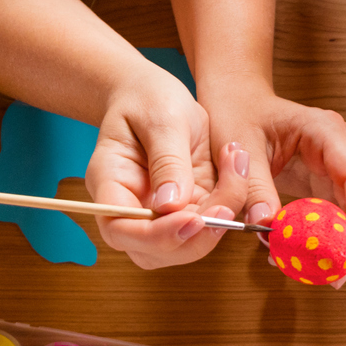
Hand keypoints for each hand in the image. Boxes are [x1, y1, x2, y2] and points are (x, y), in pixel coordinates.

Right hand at [84, 63, 249, 268]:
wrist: (154, 94)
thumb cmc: (147, 98)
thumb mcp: (160, 116)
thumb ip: (167, 160)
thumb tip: (170, 206)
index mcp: (109, 183)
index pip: (120, 231)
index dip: (155, 237)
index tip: (192, 220)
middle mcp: (131, 208)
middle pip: (156, 251)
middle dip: (196, 237)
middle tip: (225, 203)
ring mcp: (160, 215)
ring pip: (188, 245)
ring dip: (221, 219)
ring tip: (235, 164)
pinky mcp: (188, 210)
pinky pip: (211, 223)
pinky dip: (231, 200)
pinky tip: (236, 164)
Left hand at [197, 82, 345, 272]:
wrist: (233, 97)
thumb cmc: (237, 111)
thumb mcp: (240, 146)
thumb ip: (255, 185)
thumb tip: (268, 226)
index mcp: (325, 132)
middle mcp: (338, 149)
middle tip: (337, 277)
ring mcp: (333, 166)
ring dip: (334, 243)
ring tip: (317, 273)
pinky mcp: (321, 181)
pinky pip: (327, 214)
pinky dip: (316, 236)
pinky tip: (298, 256)